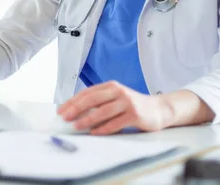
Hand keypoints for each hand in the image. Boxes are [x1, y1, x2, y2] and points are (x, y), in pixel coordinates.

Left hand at [57, 81, 171, 134]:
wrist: (158, 109)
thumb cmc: (132, 105)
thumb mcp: (115, 98)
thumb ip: (100, 102)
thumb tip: (75, 113)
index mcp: (111, 86)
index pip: (87, 93)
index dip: (72, 101)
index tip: (61, 110)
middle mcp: (118, 92)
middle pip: (93, 99)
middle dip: (76, 108)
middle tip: (65, 117)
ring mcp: (127, 102)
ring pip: (103, 111)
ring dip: (88, 119)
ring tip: (77, 125)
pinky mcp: (135, 115)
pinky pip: (116, 122)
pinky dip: (104, 128)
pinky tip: (95, 132)